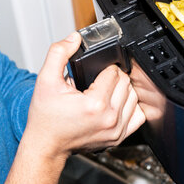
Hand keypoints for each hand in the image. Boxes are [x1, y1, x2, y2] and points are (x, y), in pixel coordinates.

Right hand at [1, 32, 144, 183]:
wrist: (46, 144)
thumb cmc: (45, 118)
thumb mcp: (45, 80)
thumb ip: (59, 54)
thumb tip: (74, 38)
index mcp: (95, 105)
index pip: (115, 72)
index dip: (104, 67)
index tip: (94, 73)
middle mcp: (110, 119)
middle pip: (126, 83)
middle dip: (113, 78)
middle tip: (97, 81)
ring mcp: (116, 131)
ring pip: (134, 98)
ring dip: (122, 91)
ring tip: (105, 92)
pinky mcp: (119, 138)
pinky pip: (138, 116)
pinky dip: (130, 107)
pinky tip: (116, 104)